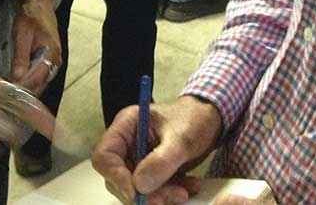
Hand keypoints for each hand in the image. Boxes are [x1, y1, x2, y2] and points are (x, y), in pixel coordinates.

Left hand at [11, 0, 61, 93]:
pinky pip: (39, 77)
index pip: (36, 79)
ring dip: (25, 87)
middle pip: (39, 84)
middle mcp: (55, 60)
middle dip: (22, 91)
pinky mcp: (48, 60)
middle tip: (3, 95)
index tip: (5, 93)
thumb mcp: (22, 34)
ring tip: (7, 90)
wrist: (38, 3)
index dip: (21, 87)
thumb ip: (21, 56)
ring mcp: (53, 61)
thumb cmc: (31, 15)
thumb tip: (17, 76)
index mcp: (52, 53)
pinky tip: (15, 82)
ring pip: (39, 83)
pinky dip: (28, 81)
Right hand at [93, 96, 222, 204]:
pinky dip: (168, 194)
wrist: (211, 121)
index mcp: (126, 126)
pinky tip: (187, 188)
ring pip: (135, 189)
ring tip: (184, 192)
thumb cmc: (195, 118)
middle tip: (167, 199)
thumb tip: (140, 185)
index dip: (116, 177)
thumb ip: (161, 160)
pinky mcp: (150, 172)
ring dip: (159, 196)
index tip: (136, 192)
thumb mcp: (182, 138)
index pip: (104, 156)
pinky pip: (151, 191)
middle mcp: (127, 143)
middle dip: (142, 193)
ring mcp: (137, 159)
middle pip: (118, 178)